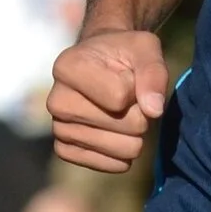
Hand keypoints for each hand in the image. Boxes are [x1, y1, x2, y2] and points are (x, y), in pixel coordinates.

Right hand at [50, 26, 169, 173]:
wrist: (102, 64)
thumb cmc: (124, 53)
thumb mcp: (145, 48)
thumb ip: (153, 73)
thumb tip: (154, 110)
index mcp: (68, 67)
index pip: (119, 97)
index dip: (136, 88)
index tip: (126, 76)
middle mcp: (56, 100)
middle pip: (123, 125)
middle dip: (138, 114)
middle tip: (128, 98)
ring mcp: (58, 128)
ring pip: (119, 149)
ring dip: (132, 134)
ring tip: (121, 113)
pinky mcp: (64, 149)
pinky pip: (103, 164)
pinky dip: (120, 155)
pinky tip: (119, 136)